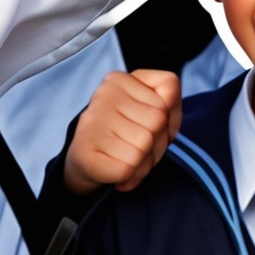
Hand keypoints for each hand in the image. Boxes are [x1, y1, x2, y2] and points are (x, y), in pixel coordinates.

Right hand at [63, 69, 180, 195]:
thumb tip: (162, 110)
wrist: (88, 158)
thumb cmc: (128, 130)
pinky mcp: (85, 153)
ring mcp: (91, 124)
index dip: (166, 122)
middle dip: (157, 142)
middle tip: (137, 144)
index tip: (144, 124)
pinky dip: (131, 175)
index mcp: (117, 79)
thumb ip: (168, 93)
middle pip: (157, 124)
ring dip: (144, 161)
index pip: (165, 103)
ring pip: (144, 147)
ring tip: (126, 156)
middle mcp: (101, 96)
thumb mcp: (154, 104)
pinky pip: (128, 169)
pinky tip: (117, 168)